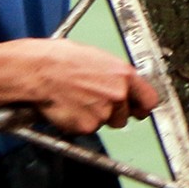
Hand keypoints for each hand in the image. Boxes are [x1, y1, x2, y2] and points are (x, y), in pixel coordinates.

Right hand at [21, 40, 159, 133]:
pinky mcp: (87, 126)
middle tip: (93, 101)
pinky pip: (87, 129)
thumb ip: (116, 75)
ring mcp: (103, 113)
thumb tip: (122, 84)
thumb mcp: (98, 58)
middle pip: (124, 116)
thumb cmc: (61, 59)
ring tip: (77, 100)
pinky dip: (78, 122)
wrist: (38, 71)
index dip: (142, 106)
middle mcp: (118, 95)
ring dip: (95, 117)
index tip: (138, 109)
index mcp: (124, 75)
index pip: (150, 100)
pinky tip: (68, 107)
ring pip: (105, 123)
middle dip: (112, 112)